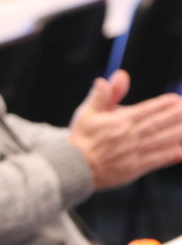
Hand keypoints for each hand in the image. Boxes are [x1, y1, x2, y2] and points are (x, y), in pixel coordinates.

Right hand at [69, 69, 181, 189]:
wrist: (73, 166)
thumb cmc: (81, 137)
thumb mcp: (88, 111)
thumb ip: (104, 94)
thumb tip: (118, 75)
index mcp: (118, 122)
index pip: (144, 111)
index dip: (161, 105)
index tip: (176, 100)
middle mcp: (128, 137)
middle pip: (157, 124)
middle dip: (175, 116)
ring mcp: (132, 154)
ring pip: (160, 141)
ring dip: (178, 133)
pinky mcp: (134, 169)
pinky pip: (156, 161)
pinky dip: (170, 155)